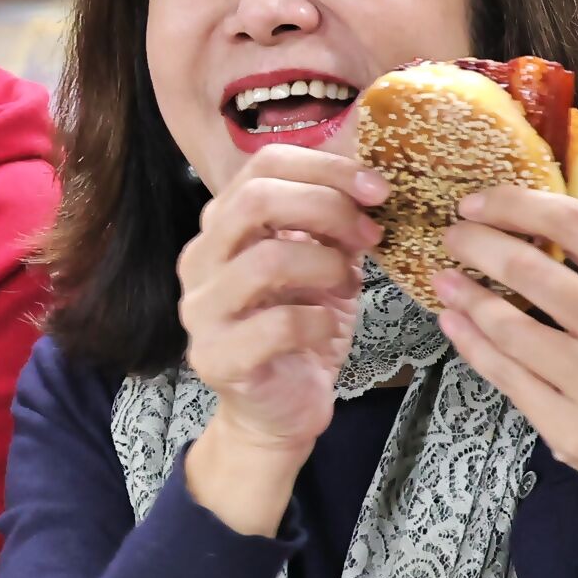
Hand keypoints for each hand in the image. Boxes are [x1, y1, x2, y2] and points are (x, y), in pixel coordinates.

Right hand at [175, 145, 385, 535]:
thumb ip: (332, 225)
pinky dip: (320, 320)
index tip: (376, 189)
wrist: (279, 411)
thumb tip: (369, 186)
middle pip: (256, 201)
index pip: (263, 165)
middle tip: (371, 232)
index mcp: (222, 226)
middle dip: (328, 207)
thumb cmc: (300, 331)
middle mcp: (200, 261)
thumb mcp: (323, 265)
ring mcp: (202, 311)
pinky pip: (277, 324)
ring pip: (266, 259)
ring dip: (326, 264)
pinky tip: (329, 327)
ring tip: (348, 282)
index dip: (326, 167)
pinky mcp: (217, 358)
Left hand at [433, 184, 577, 560]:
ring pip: (508, 327)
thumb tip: (535, 227)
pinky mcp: (572, 429)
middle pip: (531, 270)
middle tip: (452, 235)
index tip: (480, 201)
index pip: (577, 224)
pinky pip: (505, 376)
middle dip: (477, 244)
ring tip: (444, 278)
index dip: (517, 205)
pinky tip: (455, 324)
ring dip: (465, 296)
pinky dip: (472, 344)